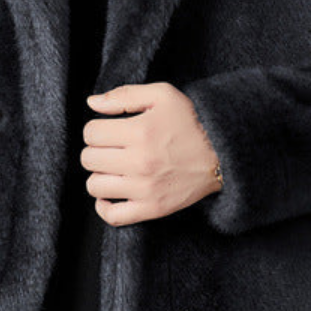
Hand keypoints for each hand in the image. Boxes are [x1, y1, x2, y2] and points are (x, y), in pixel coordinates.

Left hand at [82, 81, 221, 225]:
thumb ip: (124, 95)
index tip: (108, 131)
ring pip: (95, 185)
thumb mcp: (163, 95)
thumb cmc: (191, 122)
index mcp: (140, 132)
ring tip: (113, 168)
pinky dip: (103, 207)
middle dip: (97, 150)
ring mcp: (145, 188)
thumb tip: (92, 102)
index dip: (96, 129)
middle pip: (89, 158)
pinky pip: (112, 215)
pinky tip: (108, 194)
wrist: (222, 154)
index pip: (91, 133)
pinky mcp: (152, 208)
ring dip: (99, 175)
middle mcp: (140, 162)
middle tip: (112, 148)